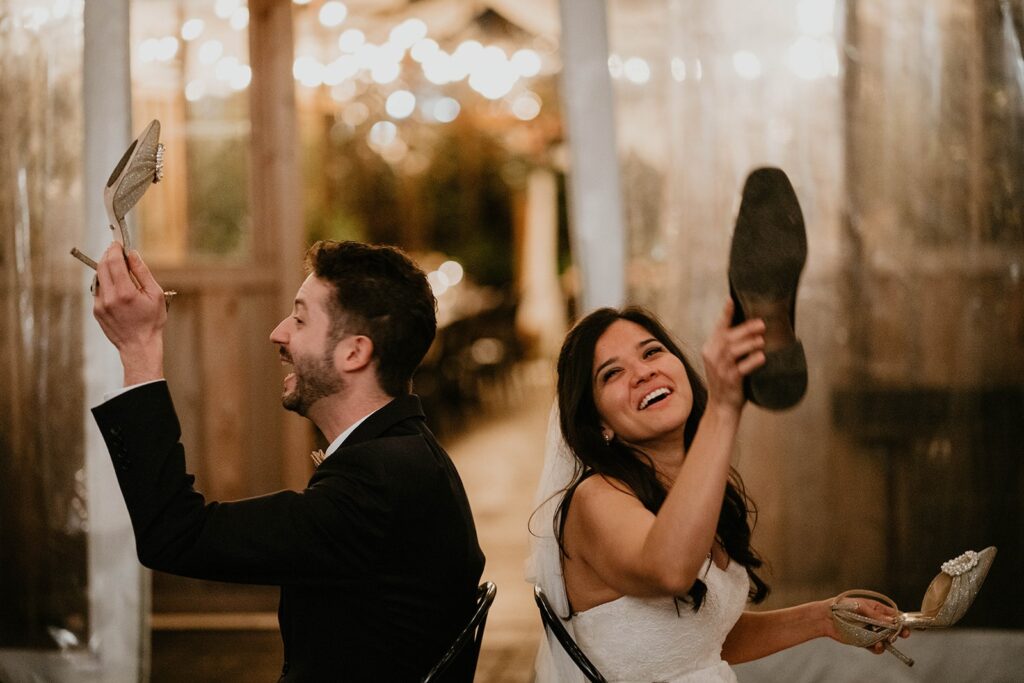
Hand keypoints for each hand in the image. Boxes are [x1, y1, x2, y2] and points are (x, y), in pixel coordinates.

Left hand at [92, 243, 166, 383]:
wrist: (139, 346)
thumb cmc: (152, 321)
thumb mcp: (155, 295)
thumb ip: (142, 272)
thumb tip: (132, 254)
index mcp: (125, 292)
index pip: (113, 262)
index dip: (114, 249)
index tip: (118, 243)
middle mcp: (109, 297)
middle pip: (102, 266)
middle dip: (108, 255)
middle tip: (117, 250)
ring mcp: (100, 304)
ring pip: (98, 277)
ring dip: (106, 268)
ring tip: (118, 267)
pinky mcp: (96, 310)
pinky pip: (98, 290)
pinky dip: (106, 282)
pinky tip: (117, 285)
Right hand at [701, 300, 765, 410]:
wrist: (721, 407)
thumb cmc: (728, 381)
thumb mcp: (724, 361)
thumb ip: (731, 346)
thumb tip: (753, 328)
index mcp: (710, 349)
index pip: (719, 328)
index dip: (726, 314)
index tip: (732, 300)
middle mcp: (711, 357)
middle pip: (728, 338)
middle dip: (745, 329)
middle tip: (762, 324)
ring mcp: (719, 370)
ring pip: (733, 351)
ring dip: (750, 343)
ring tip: (762, 340)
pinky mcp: (729, 381)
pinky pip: (741, 368)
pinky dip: (752, 361)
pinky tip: (762, 357)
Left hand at [825, 595, 910, 653]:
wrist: (825, 617)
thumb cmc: (842, 606)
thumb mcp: (860, 607)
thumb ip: (876, 615)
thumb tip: (892, 620)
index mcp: (876, 608)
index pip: (893, 614)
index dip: (901, 620)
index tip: (907, 625)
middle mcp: (875, 620)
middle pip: (893, 628)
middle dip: (899, 632)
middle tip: (904, 635)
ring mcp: (870, 631)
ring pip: (885, 639)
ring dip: (889, 641)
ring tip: (886, 641)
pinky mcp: (864, 641)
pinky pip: (875, 647)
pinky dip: (878, 648)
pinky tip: (878, 647)